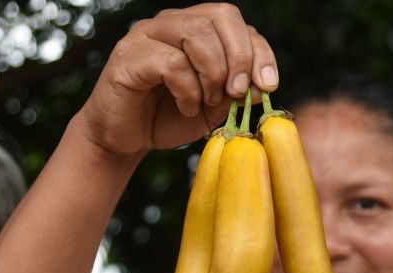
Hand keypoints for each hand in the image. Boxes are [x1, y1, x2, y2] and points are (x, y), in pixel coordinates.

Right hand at [75, 3, 278, 156]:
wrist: (124, 138)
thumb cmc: (168, 117)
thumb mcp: (213, 109)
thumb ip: (236, 95)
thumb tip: (263, 85)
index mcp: (196, 28)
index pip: (235, 22)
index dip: (258, 51)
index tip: (268, 85)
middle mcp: (172, 22)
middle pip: (220, 15)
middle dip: (240, 57)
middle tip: (237, 93)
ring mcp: (148, 34)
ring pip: (196, 33)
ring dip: (213, 73)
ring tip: (208, 101)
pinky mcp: (130, 55)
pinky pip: (172, 63)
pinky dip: (188, 90)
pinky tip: (186, 106)